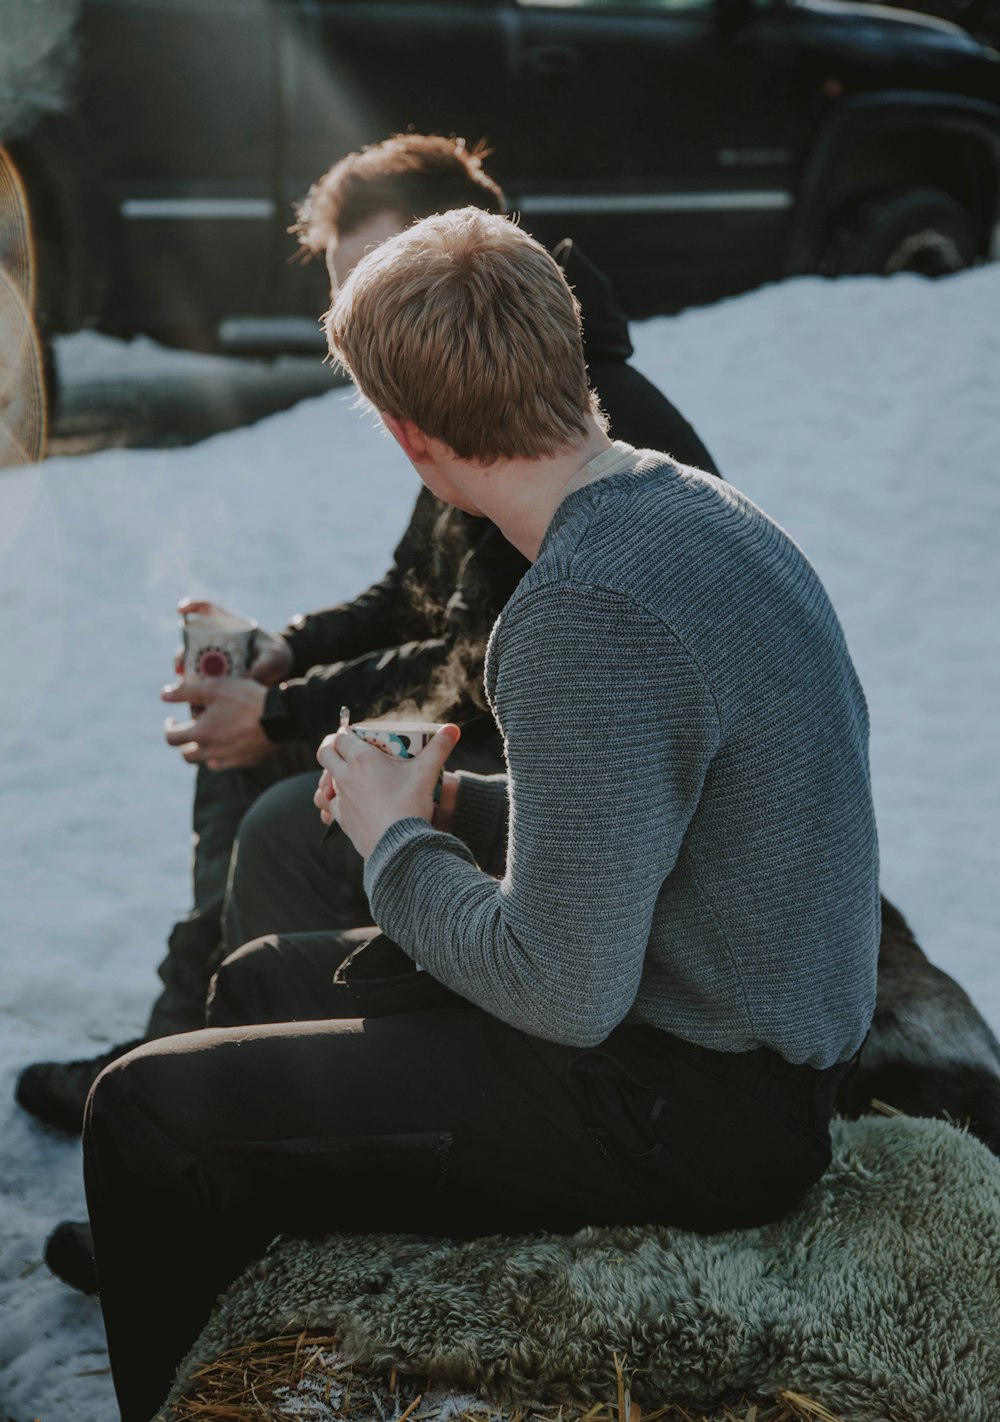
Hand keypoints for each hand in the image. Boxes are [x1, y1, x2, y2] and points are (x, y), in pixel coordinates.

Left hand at [162, 675, 270, 769]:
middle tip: (190, 729)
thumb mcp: (214, 687)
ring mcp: (228, 760)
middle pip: (186, 755)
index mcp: (200, 734)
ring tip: (211, 735)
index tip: (173, 719)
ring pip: (206, 762)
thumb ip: (185, 692)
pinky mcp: (245, 762)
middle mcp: (211, 752)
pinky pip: (226, 763)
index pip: (171, 738)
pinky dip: (222, 755)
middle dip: (183, 743)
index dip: (168, 728)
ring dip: (203, 750)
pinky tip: (229, 742)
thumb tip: (163, 695)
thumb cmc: (246, 699)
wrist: (280, 717)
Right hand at [173, 598, 292, 684]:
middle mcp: (218, 639)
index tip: (181, 609)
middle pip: (193, 641)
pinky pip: (201, 677)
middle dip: (182, 653)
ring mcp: (216, 656)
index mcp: (231, 626)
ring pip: (192, 660)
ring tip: (183, 682)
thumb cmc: (276, 655)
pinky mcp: (217, 672)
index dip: (193, 606)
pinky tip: (191, 693)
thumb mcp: (274, 657)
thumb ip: (264, 665)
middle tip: (180, 667)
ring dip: (185, 670)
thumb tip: (248, 678)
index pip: (208, 610)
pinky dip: (194, 684)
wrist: (280, 669)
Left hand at [314, 725, 460, 858]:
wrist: (399, 845)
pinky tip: (343, 802)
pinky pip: (329, 807)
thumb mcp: (427, 772)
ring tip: (341, 776)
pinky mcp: (342, 818)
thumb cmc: (410, 804)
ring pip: (323, 782)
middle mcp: (345, 776)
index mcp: (361, 759)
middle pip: (324, 753)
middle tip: (342, 748)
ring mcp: (341, 798)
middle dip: (331, 747)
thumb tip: (454, 728)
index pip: (342, 736)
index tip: (353, 734)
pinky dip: (333, 802)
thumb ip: (440, 748)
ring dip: (328, 776)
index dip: (345, 732)